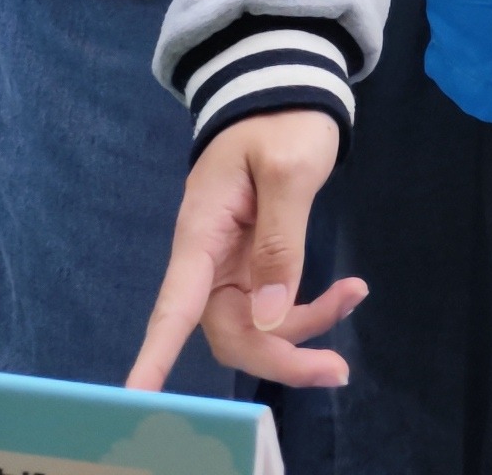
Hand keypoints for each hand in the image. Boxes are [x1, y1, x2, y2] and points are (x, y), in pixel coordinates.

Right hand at [129, 112, 363, 392]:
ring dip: (301, 332)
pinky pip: (274, 306)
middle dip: (279, 356)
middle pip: (229, 332)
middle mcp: (208, 260)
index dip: (155, 356)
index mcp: (201, 234)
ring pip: (256, 326)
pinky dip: (308, 308)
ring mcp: (231, 265)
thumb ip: (281, 241)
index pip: (173, 307)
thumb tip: (268, 315)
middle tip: (335, 368)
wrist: (285, 90)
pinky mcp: (254, 264)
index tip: (138, 401)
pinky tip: (347, 291)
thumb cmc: (280, 120)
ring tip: (353, 295)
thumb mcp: (288, 169)